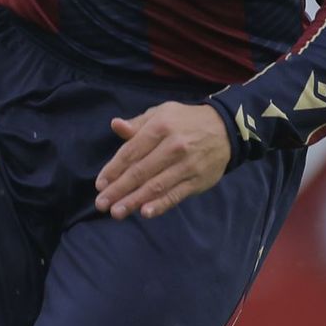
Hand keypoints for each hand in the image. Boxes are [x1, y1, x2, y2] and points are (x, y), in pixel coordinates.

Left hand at [94, 102, 231, 219]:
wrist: (226, 129)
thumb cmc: (185, 121)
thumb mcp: (161, 113)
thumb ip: (137, 124)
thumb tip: (115, 125)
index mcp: (160, 127)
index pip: (131, 152)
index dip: (113, 170)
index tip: (100, 184)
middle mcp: (173, 146)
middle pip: (140, 172)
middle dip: (118, 189)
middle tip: (101, 204)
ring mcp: (186, 165)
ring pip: (156, 186)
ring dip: (134, 201)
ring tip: (117, 212)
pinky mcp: (197, 180)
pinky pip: (176, 194)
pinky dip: (160, 204)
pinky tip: (145, 212)